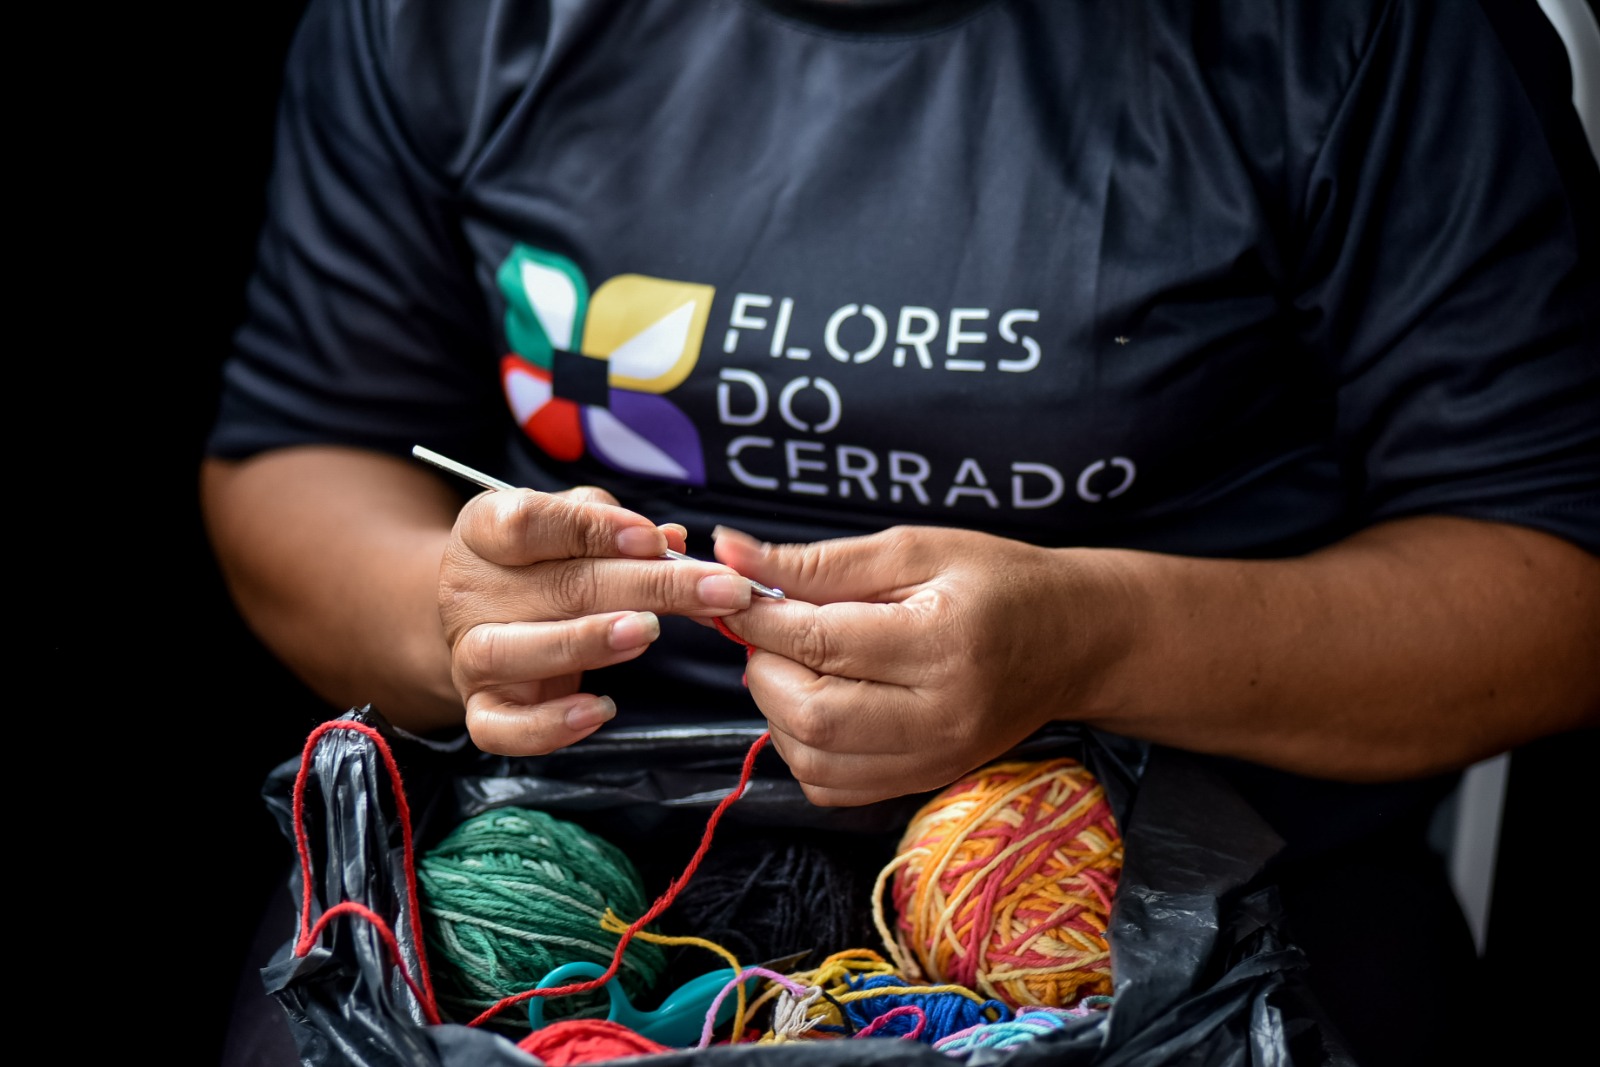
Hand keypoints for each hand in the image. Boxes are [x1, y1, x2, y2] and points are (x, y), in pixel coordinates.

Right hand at [441, 486, 756, 755]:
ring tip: (648, 633)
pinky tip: (601, 710)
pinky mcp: (481, 707)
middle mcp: (469, 592)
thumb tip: (671, 539)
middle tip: (717, 591)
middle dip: (648, 586)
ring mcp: (468, 653)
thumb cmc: (540, 560)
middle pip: (557, 586)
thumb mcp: (570, 525)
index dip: (593, 530)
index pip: (527, 523)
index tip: (653, 539)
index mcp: (484, 531)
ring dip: (590, 642)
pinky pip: (501, 727)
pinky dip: (550, 725)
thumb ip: (615, 527)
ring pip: (515, 652)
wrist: (483, 615)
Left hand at [711, 525, 1121, 805]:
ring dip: (778, 710)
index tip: (736, 594)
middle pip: (808, 714)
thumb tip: (730, 555)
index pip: (819, 643)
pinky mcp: (924, 781)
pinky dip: (803, 747)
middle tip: (772, 630)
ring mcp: (934, 759)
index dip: (759, 619)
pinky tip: (819, 701)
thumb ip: (820, 562)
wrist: (1072, 641)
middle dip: (764, 668)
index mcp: (942, 644)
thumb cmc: (997, 583)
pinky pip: (831, 786)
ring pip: (811, 760)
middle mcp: (940, 715)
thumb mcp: (914, 550)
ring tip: (797, 664)